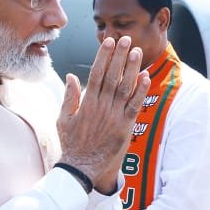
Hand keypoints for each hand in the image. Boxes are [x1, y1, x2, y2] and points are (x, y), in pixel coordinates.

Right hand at [57, 36, 149, 191]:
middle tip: (125, 39)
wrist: (81, 170)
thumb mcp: (64, 119)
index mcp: (86, 103)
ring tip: (136, 51)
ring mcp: (114, 117)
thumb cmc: (72, 145)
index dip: (103, 56)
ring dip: (131, 68)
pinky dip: (141, 91)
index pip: (96, 73)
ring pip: (125, 88)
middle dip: (119, 56)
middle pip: (112, 76)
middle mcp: (101, 107)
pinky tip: (145, 77)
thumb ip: (69, 97)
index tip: (109, 42)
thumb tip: (72, 75)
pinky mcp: (124, 128)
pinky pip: (134, 106)